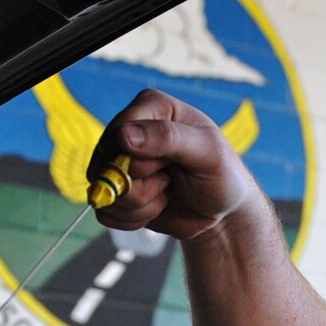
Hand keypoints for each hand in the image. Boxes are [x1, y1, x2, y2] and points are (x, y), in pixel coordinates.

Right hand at [89, 88, 262, 242]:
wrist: (222, 213)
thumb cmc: (221, 175)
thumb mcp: (207, 152)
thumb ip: (168, 137)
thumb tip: (123, 136)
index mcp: (151, 107)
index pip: (120, 131)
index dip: (141, 158)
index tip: (169, 164)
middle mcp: (130, 130)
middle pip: (107, 163)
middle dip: (141, 185)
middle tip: (170, 182)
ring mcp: (119, 162)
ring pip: (104, 190)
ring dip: (139, 205)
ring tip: (166, 195)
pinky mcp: (115, 190)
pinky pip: (105, 212)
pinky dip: (132, 219)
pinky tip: (156, 208)